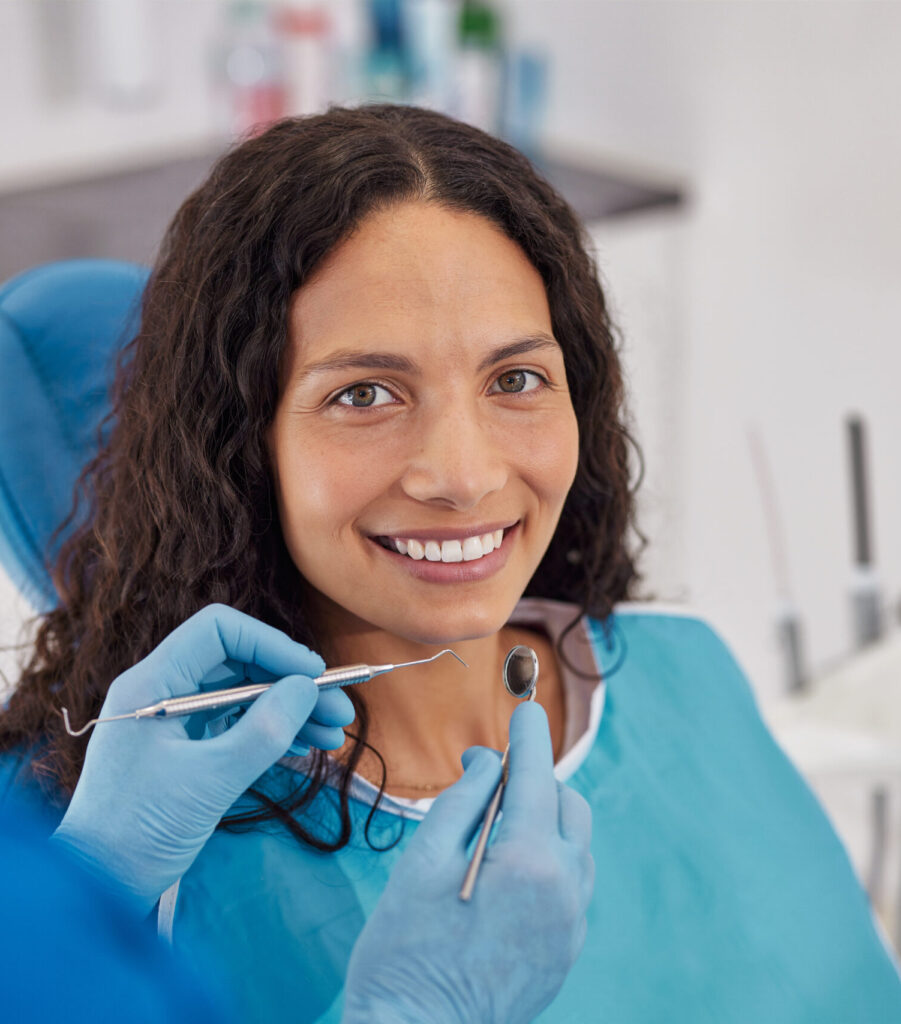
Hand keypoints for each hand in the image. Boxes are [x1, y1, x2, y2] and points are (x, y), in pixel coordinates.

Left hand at [52, 604, 353, 912]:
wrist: (97, 888)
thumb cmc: (141, 830)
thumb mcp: (211, 780)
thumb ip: (264, 730)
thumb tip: (307, 689)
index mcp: (154, 682)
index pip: (220, 631)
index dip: (272, 644)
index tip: (313, 675)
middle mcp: (164, 690)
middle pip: (240, 663)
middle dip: (292, 683)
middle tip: (339, 710)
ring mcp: (175, 722)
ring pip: (244, 695)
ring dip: (290, 710)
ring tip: (334, 734)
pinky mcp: (185, 751)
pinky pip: (237, 725)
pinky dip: (273, 732)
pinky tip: (307, 747)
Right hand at [342, 702, 593, 1023]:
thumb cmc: (405, 949)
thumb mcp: (422, 862)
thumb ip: (463, 800)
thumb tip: (489, 762)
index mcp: (529, 861)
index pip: (538, 774)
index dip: (528, 736)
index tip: (524, 709)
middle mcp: (565, 890)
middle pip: (569, 806)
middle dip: (538, 781)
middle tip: (494, 781)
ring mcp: (572, 926)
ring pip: (576, 845)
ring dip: (546, 822)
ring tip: (498, 828)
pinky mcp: (567, 951)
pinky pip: (573, 885)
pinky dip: (550, 861)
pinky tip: (509, 873)